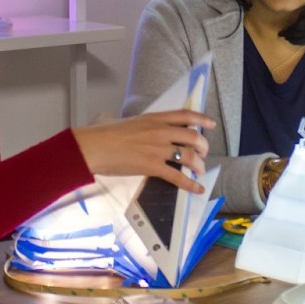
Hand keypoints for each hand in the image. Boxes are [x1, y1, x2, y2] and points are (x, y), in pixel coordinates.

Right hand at [73, 109, 213, 190]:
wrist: (93, 146)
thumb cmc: (104, 134)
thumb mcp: (127, 122)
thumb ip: (141, 125)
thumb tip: (141, 129)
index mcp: (154, 118)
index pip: (184, 115)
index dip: (201, 119)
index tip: (211, 124)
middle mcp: (160, 131)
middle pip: (193, 136)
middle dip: (203, 146)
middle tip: (204, 153)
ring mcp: (157, 149)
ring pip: (189, 156)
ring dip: (199, 165)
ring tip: (199, 170)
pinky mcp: (152, 166)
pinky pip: (178, 177)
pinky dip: (190, 184)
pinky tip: (196, 188)